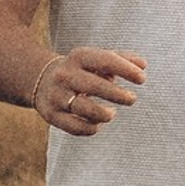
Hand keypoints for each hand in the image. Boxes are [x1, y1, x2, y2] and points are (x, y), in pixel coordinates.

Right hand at [31, 46, 145, 135]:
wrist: (41, 79)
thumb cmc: (81, 69)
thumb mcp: (97, 59)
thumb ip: (122, 59)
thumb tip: (143, 65)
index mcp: (79, 57)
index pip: (105, 60)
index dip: (126, 70)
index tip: (142, 79)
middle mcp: (65, 75)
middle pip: (94, 86)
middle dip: (117, 94)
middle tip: (132, 99)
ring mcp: (56, 95)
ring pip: (83, 109)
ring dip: (104, 114)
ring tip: (112, 113)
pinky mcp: (51, 115)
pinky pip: (74, 127)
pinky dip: (90, 128)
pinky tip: (98, 124)